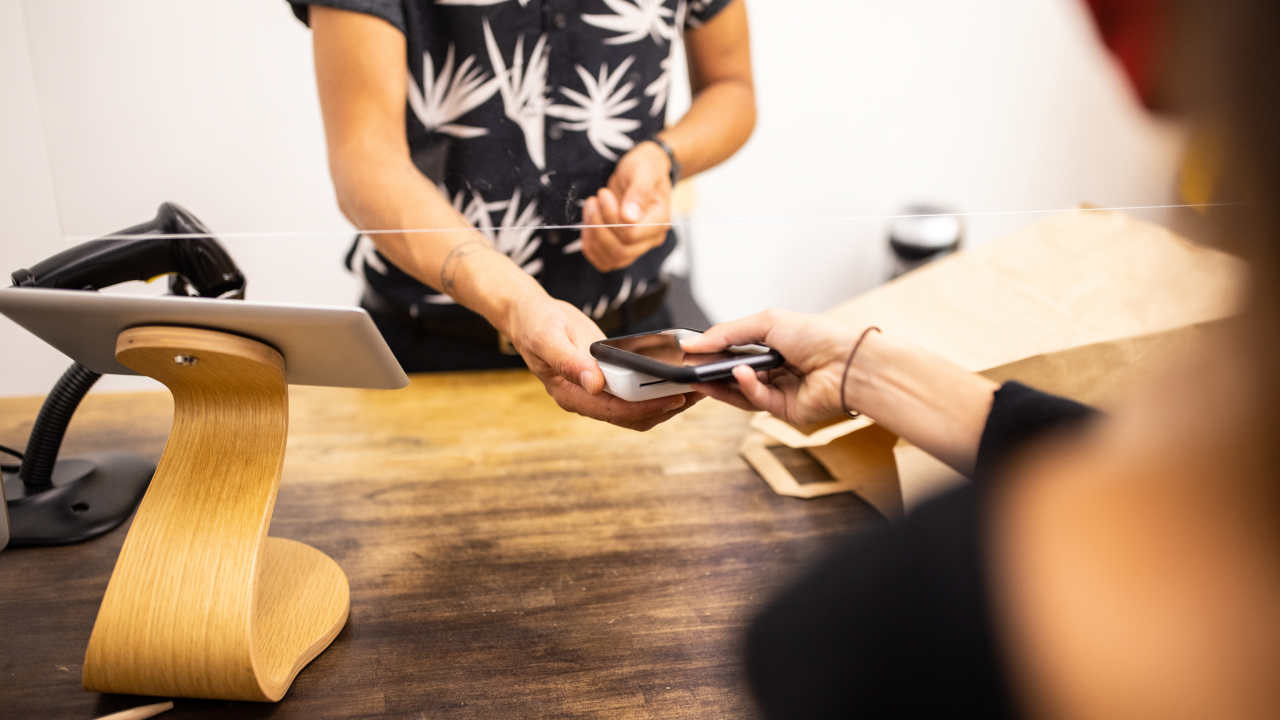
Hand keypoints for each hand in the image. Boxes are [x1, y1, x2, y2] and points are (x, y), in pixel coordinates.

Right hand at [505, 288, 702, 430]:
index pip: (615, 411)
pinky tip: (677, 375)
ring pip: (638, 407)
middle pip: (633, 416)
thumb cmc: (535, 324)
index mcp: (571, 395)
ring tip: (697, 387)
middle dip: (666, 408)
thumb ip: (569, 361)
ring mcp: (598, 390)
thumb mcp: (548, 337)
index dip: (646, 408)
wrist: (530, 314)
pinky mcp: (608, 378)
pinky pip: (636, 390)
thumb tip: (594, 384)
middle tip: (699, 393)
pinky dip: (657, 386)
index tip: (673, 399)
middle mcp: (587, 398)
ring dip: (667, 400)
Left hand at [580, 141, 672, 272]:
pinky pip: (604, 261)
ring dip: (592, 236)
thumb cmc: (645, 168)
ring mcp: (637, 246)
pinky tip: (587, 225)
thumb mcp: (644, 171)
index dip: (611, 217)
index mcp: (659, 221)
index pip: (631, 234)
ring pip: (611, 259)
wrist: (642, 170)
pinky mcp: (622, 247)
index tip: (604, 194)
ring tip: (590, 209)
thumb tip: (629, 216)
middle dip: (598, 227)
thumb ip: (639, 192)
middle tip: (593, 202)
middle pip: (620, 251)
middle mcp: (650, 239)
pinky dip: (591, 246)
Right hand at [680, 310, 857, 425]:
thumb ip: (728, 333)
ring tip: (703, 376)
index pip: (735, 350)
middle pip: (735, 374)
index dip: (714, 352)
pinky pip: (757, 401)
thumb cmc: (819, 337)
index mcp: (775, 345)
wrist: (847, 363)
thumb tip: (695, 342)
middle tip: (691, 367)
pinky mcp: (785, 410)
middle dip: (712, 371)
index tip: (692, 351)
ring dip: (722, 384)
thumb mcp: (767, 322)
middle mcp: (776, 369)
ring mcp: (780, 391)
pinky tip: (742, 375)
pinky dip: (747, 388)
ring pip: (741, 392)